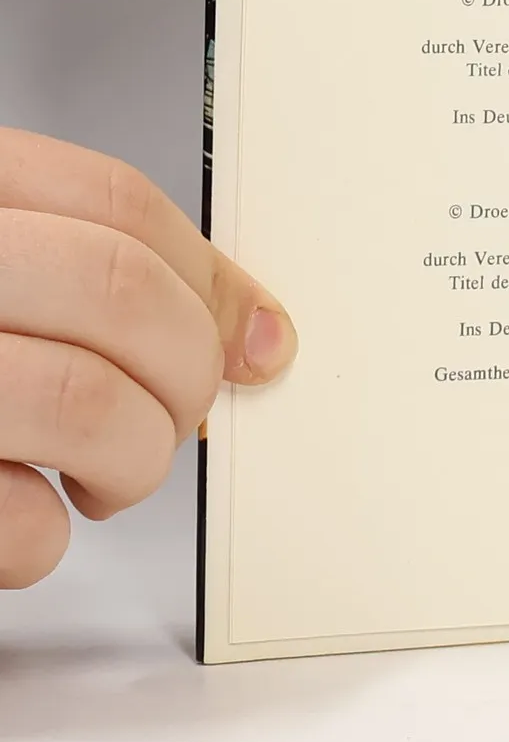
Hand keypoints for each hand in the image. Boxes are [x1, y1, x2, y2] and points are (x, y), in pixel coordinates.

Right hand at [0, 129, 296, 587]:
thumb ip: (90, 275)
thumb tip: (250, 331)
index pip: (116, 202)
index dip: (210, 279)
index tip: (251, 338)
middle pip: (120, 296)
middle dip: (183, 374)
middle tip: (173, 413)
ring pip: (84, 403)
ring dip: (133, 459)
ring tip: (105, 473)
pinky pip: (13, 521)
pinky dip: (43, 539)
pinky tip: (17, 516)